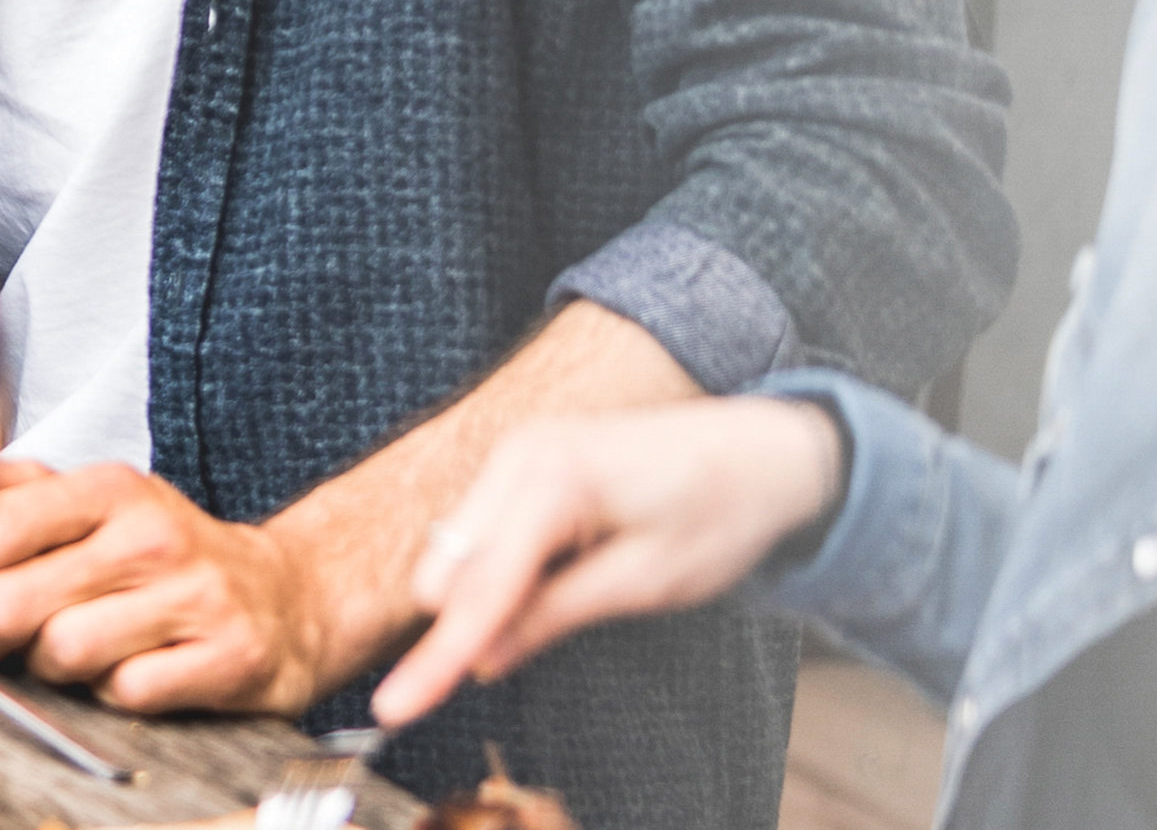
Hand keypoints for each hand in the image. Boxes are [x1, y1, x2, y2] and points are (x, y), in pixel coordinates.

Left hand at [0, 460, 350, 712]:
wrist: (288, 599)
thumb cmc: (167, 556)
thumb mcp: (93, 502)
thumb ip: (6, 484)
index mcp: (109, 488)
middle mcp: (152, 533)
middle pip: (10, 602)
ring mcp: (194, 595)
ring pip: (61, 653)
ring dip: (54, 667)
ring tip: (80, 648)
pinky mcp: (228, 656)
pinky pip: (125, 693)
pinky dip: (114, 695)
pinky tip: (132, 671)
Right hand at [369, 398, 843, 727]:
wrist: (761, 448)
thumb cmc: (718, 511)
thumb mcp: (646, 580)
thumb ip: (554, 615)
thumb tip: (483, 660)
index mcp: (553, 480)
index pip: (478, 588)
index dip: (437, 656)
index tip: (395, 708)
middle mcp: (519, 453)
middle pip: (447, 568)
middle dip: (466, 621)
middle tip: (542, 636)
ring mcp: (514, 450)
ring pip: (455, 550)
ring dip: (483, 593)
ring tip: (581, 584)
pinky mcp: (520, 459)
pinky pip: (478, 529)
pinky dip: (497, 568)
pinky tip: (561, 565)